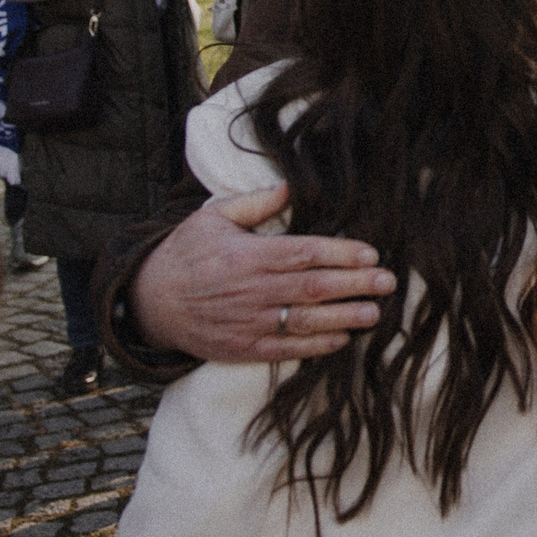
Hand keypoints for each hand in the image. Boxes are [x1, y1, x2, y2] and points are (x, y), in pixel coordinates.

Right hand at [128, 182, 395, 363]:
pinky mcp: (244, 348)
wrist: (149, 303)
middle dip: (354, 285)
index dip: (340, 254)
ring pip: (305, 321)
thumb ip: (253, 203)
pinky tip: (341, 339)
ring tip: (373, 313)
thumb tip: (289, 187)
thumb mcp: (212, 218)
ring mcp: (249, 323)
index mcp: (247, 256)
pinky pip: (286, 349)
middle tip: (387, 282)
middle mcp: (252, 291)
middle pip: (312, 287)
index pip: (303, 253)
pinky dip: (316, 346)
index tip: (370, 253)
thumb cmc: (185, 254)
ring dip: (343, 318)